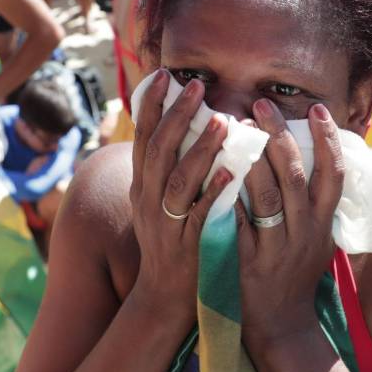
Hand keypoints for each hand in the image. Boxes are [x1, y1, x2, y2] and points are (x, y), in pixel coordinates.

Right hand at [129, 71, 232, 323]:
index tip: (164, 75)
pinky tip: (229, 172)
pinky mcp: (187, 245)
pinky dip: (213, 192)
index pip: (143, 138)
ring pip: (178, 180)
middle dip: (176, 116)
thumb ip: (168, 168)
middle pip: (158, 151)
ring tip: (222, 122)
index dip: (152, 106)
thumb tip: (179, 129)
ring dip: (199, 149)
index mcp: (142, 186)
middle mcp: (148, 201)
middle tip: (196, 85)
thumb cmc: (171, 242)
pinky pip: (199, 215)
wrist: (164, 296)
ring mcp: (165, 224)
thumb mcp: (159, 201)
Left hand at [237, 100, 344, 348]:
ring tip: (234, 127)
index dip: (329, 139)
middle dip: (279, 135)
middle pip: (297, 176)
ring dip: (251, 158)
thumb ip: (319, 203)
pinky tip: (212, 169)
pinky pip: (236, 222)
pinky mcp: (247, 262)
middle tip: (261, 104)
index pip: (335, 173)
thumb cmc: (297, 273)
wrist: (281, 326)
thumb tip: (325, 158)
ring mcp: (276, 248)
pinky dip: (225, 196)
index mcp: (324, 223)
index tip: (318, 108)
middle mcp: (304, 233)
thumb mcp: (319, 239)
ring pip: (265, 196)